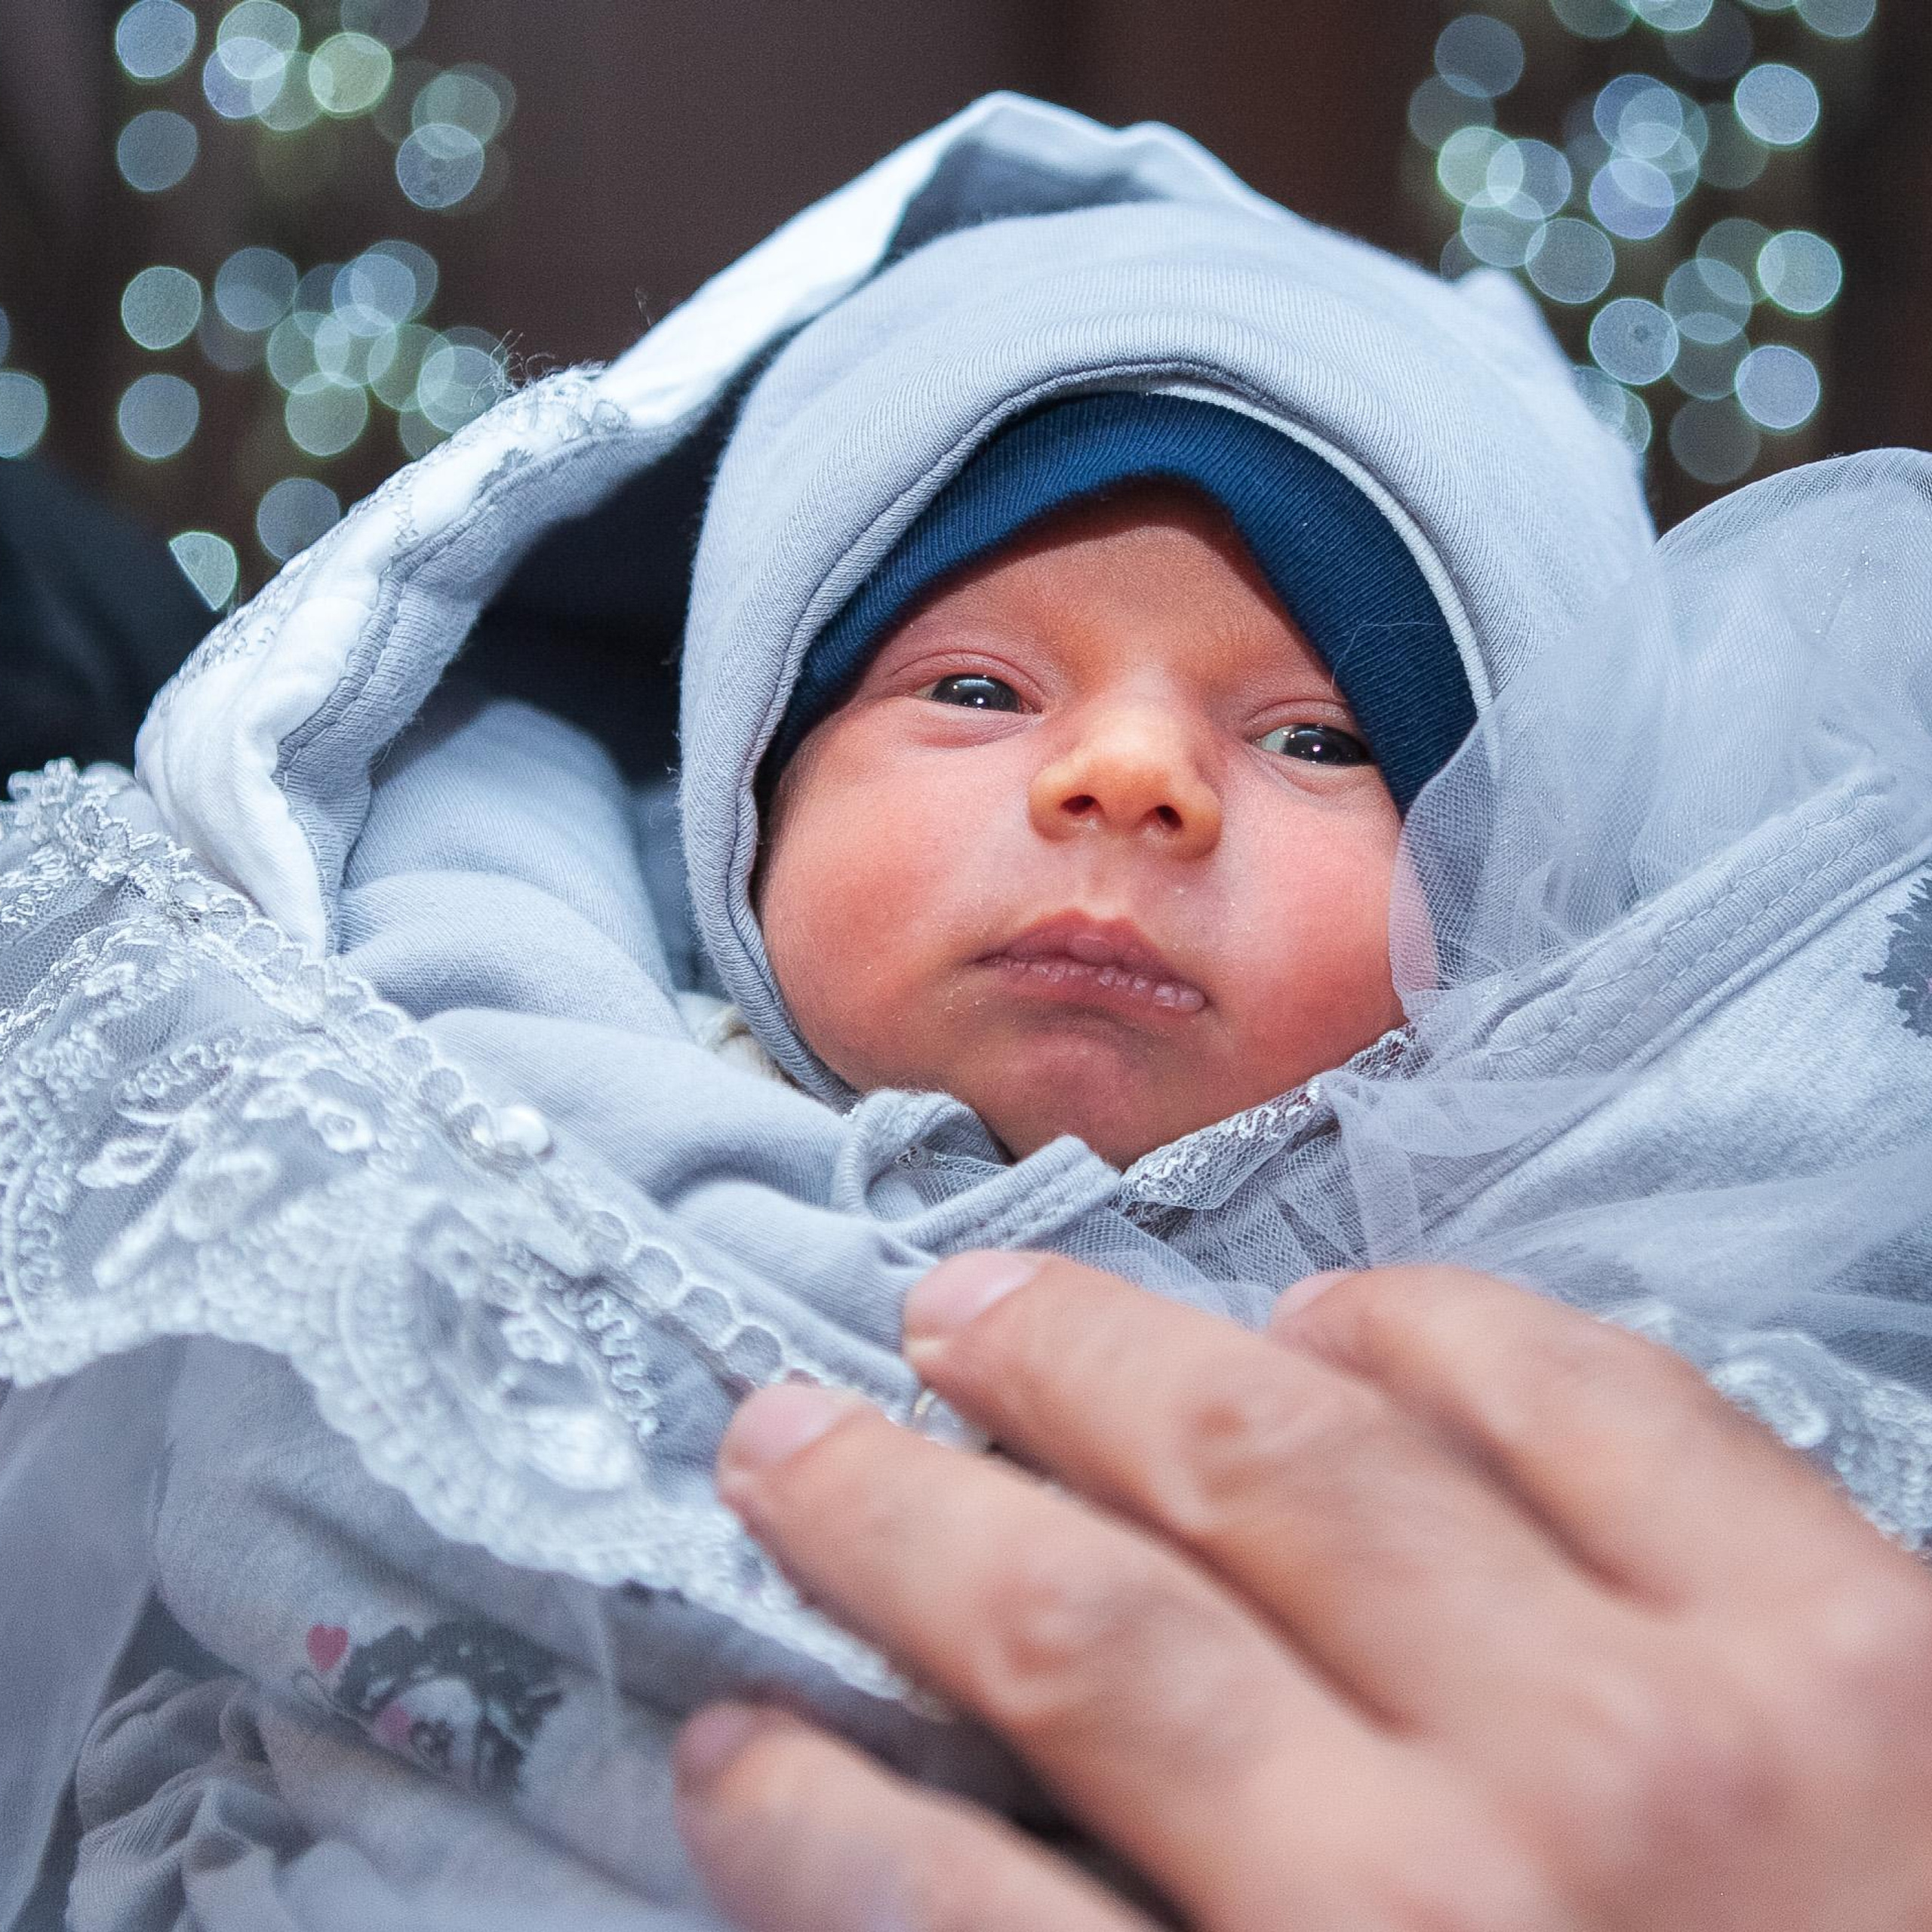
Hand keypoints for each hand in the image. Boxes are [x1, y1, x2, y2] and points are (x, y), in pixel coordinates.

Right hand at [673, 1258, 1931, 1929]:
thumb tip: (973, 1892)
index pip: (979, 1927)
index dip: (815, 1823)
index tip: (726, 1741)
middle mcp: (1504, 1879)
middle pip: (1104, 1623)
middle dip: (903, 1513)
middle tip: (791, 1430)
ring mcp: (1694, 1718)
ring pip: (1302, 1455)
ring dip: (1100, 1369)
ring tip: (980, 1311)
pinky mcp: (1865, 1620)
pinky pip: (1578, 1389)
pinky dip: (1419, 1335)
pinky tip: (1321, 1325)